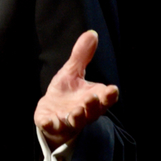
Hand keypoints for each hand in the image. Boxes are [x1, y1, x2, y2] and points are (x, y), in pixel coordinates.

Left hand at [34, 30, 118, 148]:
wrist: (52, 114)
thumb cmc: (67, 93)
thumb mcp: (72, 72)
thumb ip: (82, 56)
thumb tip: (92, 33)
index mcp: (93, 98)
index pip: (106, 98)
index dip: (109, 96)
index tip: (112, 90)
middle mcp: (84, 112)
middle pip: (93, 111)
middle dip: (92, 105)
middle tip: (91, 98)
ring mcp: (68, 120)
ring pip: (76, 121)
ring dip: (77, 117)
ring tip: (76, 111)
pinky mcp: (52, 124)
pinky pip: (52, 126)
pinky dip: (50, 124)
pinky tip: (47, 121)